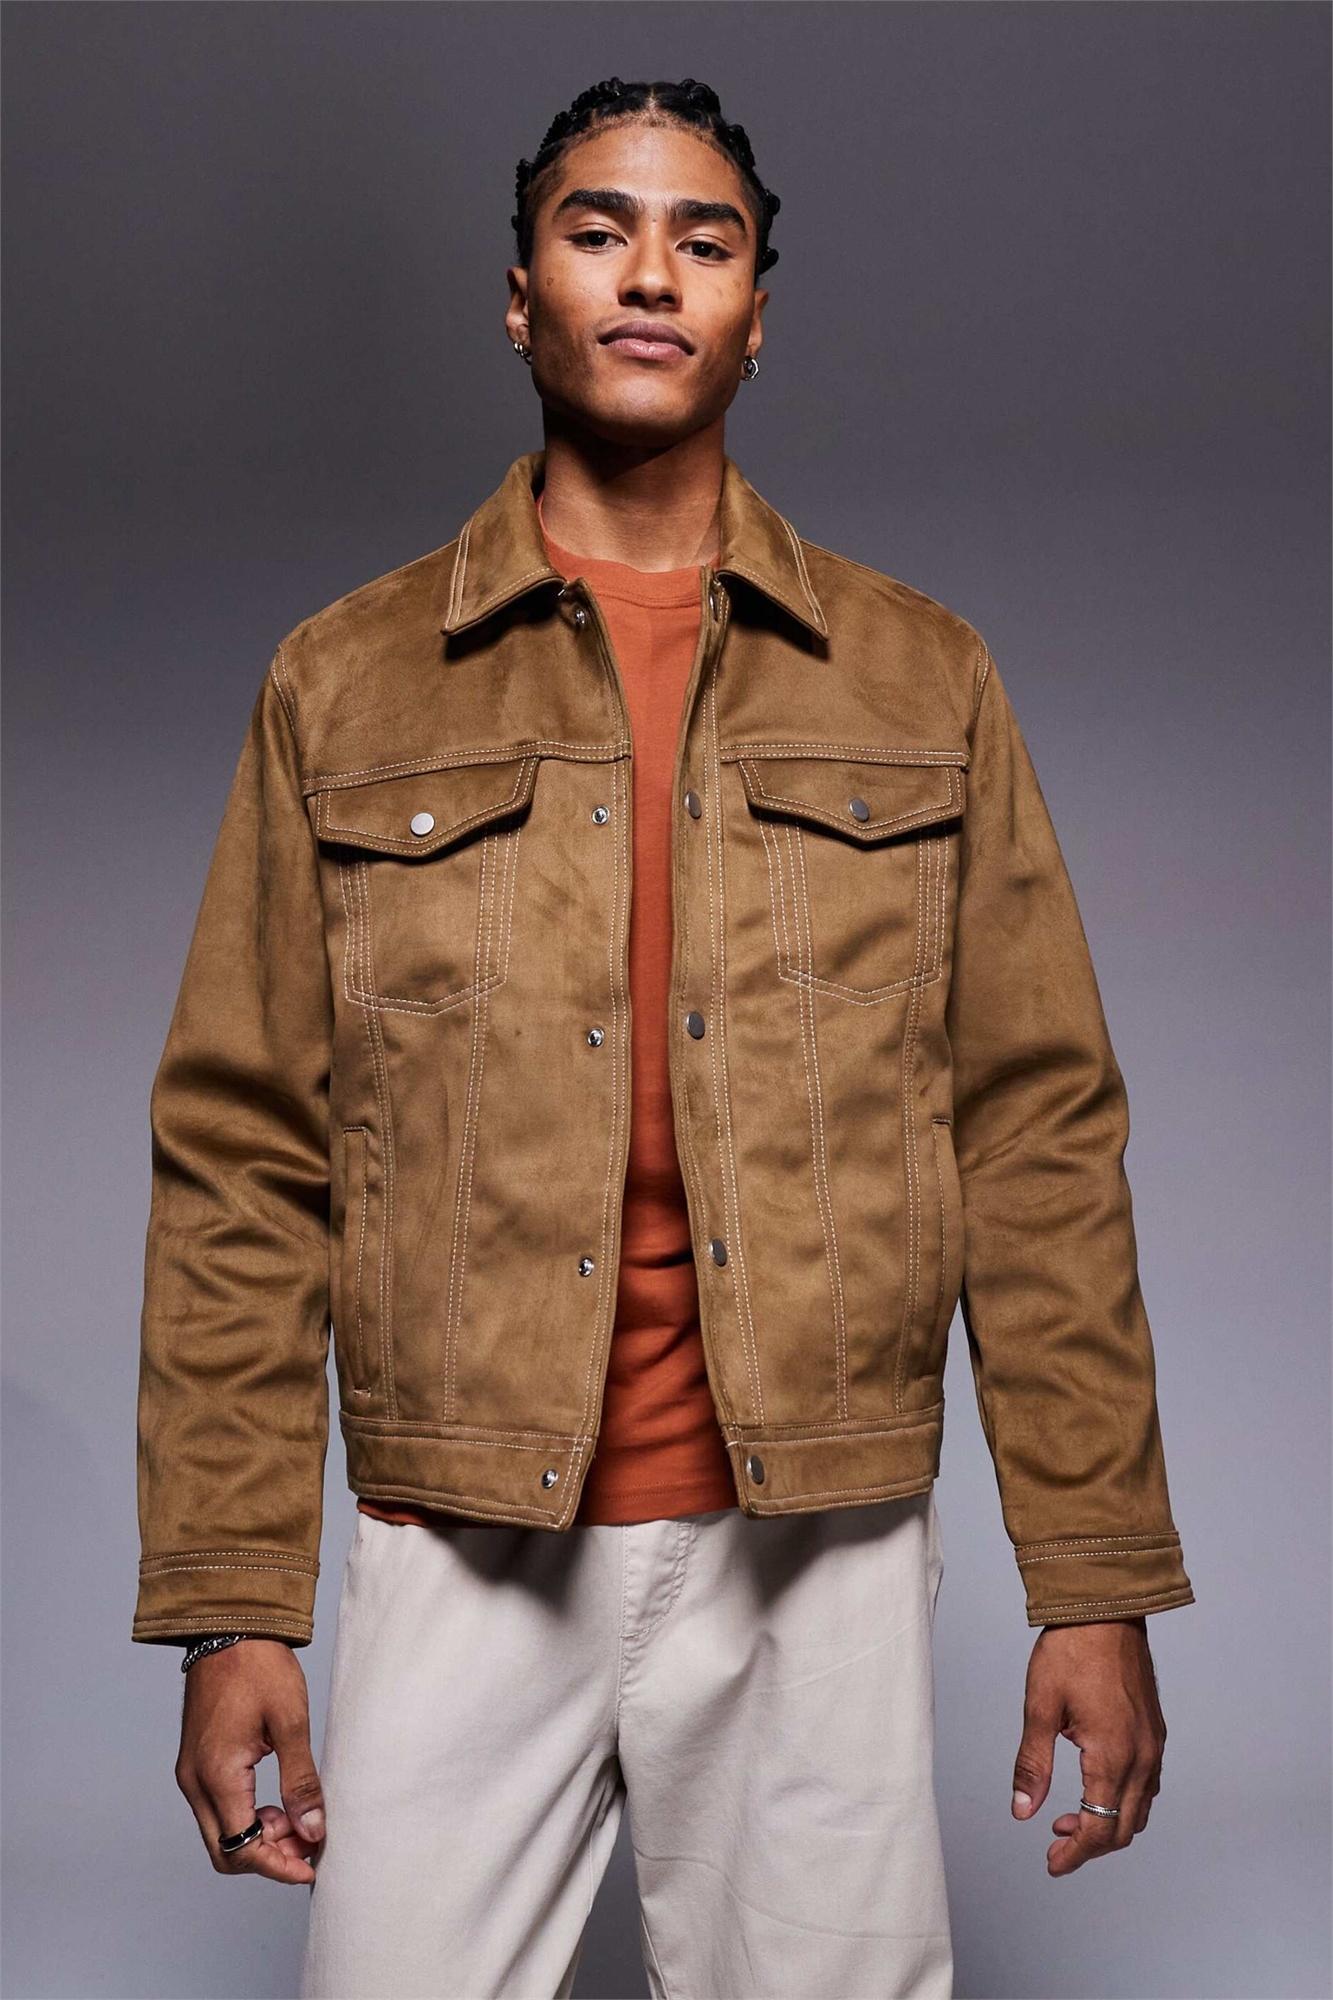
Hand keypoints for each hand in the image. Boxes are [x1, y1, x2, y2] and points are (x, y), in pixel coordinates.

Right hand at [175, 1638, 324, 1884]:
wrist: (229, 1626)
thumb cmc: (260, 1666)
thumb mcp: (290, 1721)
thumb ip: (301, 1780)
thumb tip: (312, 1829)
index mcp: (217, 1775)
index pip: (242, 1848)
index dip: (277, 1866)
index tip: (311, 1866)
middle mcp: (194, 1781)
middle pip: (224, 1850)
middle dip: (267, 1857)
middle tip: (307, 1843)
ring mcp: (190, 1772)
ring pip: (219, 1832)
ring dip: (256, 1837)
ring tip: (297, 1820)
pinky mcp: (195, 1762)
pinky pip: (215, 1809)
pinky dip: (245, 1817)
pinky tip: (275, 1803)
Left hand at [1011, 1616, 1165, 1876]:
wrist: (1106, 1609)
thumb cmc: (1071, 1650)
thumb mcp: (1040, 1707)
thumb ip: (1033, 1764)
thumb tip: (1023, 1810)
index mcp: (1113, 1755)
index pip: (1099, 1828)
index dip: (1075, 1853)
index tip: (1052, 1863)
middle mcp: (1142, 1757)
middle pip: (1123, 1827)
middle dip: (1090, 1845)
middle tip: (1055, 1845)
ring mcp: (1153, 1744)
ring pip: (1139, 1809)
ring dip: (1108, 1822)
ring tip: (1069, 1818)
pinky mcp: (1155, 1731)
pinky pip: (1148, 1784)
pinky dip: (1123, 1799)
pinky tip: (1094, 1787)